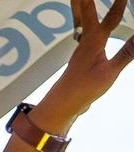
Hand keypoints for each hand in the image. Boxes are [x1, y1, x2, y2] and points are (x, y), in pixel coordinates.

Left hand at [39, 0, 133, 128]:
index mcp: (93, 42)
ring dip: (81, 6)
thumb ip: (127, 52)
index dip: (120, 3)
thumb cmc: (83, 89)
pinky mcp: (81, 55)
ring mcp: (82, 47)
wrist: (62, 104)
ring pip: (81, 20)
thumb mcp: (109, 72)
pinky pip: (84, 31)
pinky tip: (87, 23)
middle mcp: (86, 40)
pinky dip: (85, 20)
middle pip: (85, 12)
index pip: (111, 17)